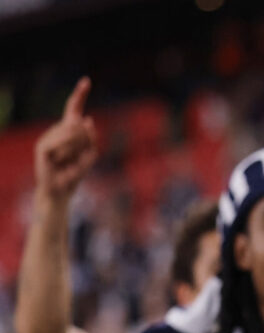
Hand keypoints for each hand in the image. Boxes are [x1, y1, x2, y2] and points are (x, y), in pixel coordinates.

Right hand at [34, 77, 97, 202]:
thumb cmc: (74, 174)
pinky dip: (68, 153)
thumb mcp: (90, 156)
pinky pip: (61, 143)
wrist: (60, 192)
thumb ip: (90, 138)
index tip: (87, 80)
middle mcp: (57, 131)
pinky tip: (62, 162)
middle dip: (88, 142)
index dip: (80, 95)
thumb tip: (87, 119)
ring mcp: (48, 138)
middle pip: (81, 125)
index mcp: (68, 131)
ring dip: (79, 151)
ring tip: (70, 163)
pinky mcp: (42, 148)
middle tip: (81, 159)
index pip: (73, 108)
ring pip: (74, 134)